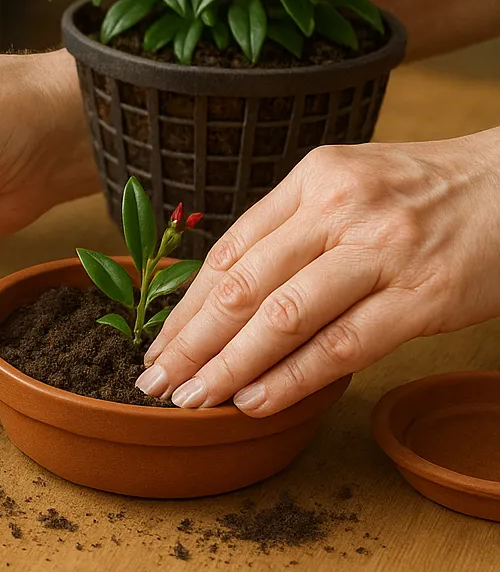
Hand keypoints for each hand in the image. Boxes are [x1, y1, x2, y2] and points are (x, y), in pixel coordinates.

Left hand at [139, 131, 499, 414]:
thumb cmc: (425, 192)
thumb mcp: (350, 184)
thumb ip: (293, 226)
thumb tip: (224, 287)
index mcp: (312, 179)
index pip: (229, 250)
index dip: (185, 304)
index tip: (156, 342)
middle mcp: (338, 209)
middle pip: (243, 285)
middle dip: (190, 340)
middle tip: (155, 381)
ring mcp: (381, 251)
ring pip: (283, 317)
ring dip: (229, 365)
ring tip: (193, 399)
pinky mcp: (424, 296)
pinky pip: (343, 344)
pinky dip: (294, 377)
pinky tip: (257, 401)